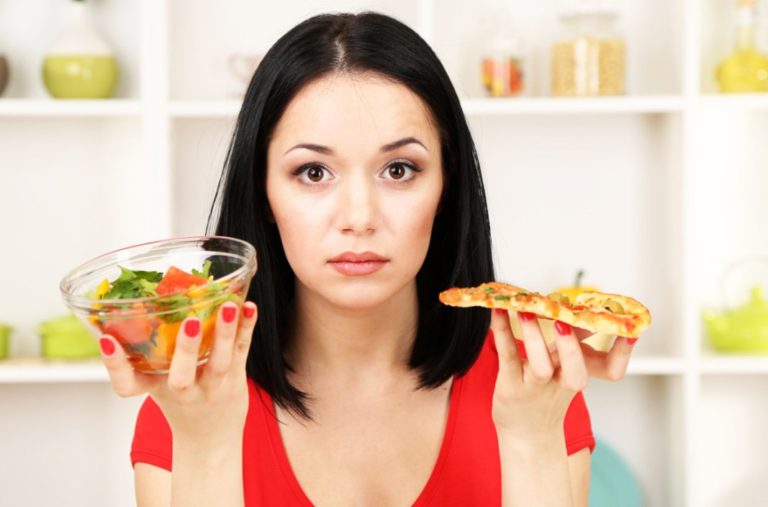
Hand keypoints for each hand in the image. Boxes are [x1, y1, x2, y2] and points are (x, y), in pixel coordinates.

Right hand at [97, 301, 257, 444]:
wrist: (209, 442)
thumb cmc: (179, 403)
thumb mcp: (155, 384)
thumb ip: (147, 353)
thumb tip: (138, 304)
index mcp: (154, 389)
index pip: (126, 383)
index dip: (114, 364)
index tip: (106, 339)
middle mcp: (182, 392)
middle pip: (181, 376)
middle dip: (185, 348)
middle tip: (189, 322)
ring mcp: (212, 388)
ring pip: (220, 361)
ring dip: (224, 333)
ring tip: (227, 307)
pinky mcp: (235, 381)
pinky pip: (241, 352)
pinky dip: (246, 328)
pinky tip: (250, 307)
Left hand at [490, 308, 636, 440]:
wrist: (526, 434)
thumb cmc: (548, 396)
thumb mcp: (567, 372)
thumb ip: (577, 345)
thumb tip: (585, 311)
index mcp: (579, 376)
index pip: (611, 370)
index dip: (623, 354)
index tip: (630, 332)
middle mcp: (560, 383)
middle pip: (575, 372)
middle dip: (571, 347)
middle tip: (564, 321)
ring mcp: (534, 385)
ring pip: (539, 365)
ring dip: (534, 337)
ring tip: (525, 311)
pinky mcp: (510, 384)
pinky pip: (508, 357)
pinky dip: (502, 333)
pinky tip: (498, 312)